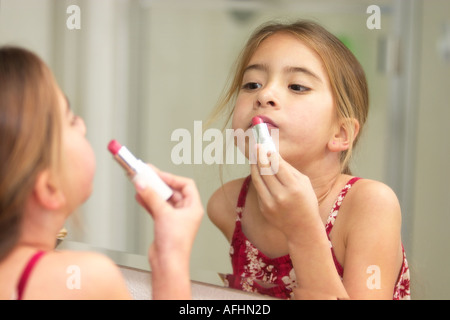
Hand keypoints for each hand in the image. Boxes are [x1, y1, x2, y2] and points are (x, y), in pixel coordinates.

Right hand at [133, 166, 203, 298]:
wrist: (167, 263)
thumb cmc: (175, 244)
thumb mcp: (163, 214)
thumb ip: (151, 196)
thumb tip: (143, 183)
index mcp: (193, 207)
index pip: (186, 185)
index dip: (172, 177)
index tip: (158, 174)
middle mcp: (186, 212)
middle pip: (173, 191)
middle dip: (159, 183)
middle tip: (146, 175)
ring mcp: (174, 218)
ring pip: (163, 199)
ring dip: (152, 192)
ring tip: (140, 183)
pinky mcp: (164, 224)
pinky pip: (156, 208)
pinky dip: (148, 201)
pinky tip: (139, 196)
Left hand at [250, 145, 319, 239]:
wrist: (302, 229)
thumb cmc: (306, 202)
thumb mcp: (304, 183)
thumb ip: (289, 169)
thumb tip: (273, 155)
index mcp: (294, 188)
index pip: (278, 166)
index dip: (269, 154)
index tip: (264, 145)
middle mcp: (281, 195)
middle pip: (265, 170)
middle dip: (259, 156)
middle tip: (256, 146)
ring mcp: (270, 203)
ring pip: (257, 179)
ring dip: (254, 165)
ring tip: (254, 156)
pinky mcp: (264, 208)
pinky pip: (258, 189)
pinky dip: (257, 178)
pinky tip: (257, 170)